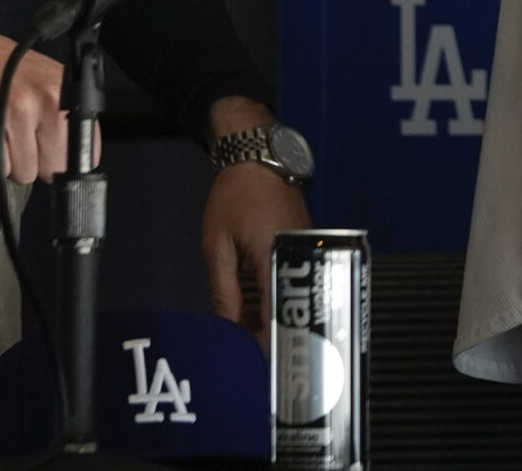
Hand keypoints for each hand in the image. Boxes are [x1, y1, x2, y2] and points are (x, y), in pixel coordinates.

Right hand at [0, 11, 67, 182]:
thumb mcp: (42, 82)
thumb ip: (61, 117)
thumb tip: (72, 160)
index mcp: (65, 91)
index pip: (86, 149)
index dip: (67, 162)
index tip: (53, 158)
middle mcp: (46, 99)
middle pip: (52, 168)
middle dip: (34, 164)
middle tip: (18, 141)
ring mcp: (17, 110)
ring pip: (23, 172)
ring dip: (8, 163)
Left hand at [203, 98, 312, 335]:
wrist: (259, 157)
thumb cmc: (235, 196)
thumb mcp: (218, 245)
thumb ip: (224, 290)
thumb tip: (228, 327)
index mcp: (277, 257)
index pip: (280, 312)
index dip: (271, 342)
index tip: (260, 365)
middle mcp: (298, 254)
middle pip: (288, 306)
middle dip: (267, 333)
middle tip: (248, 355)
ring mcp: (303, 248)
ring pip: (289, 292)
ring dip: (268, 314)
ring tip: (243, 333)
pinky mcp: (301, 242)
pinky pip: (288, 276)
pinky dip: (271, 293)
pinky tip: (252, 306)